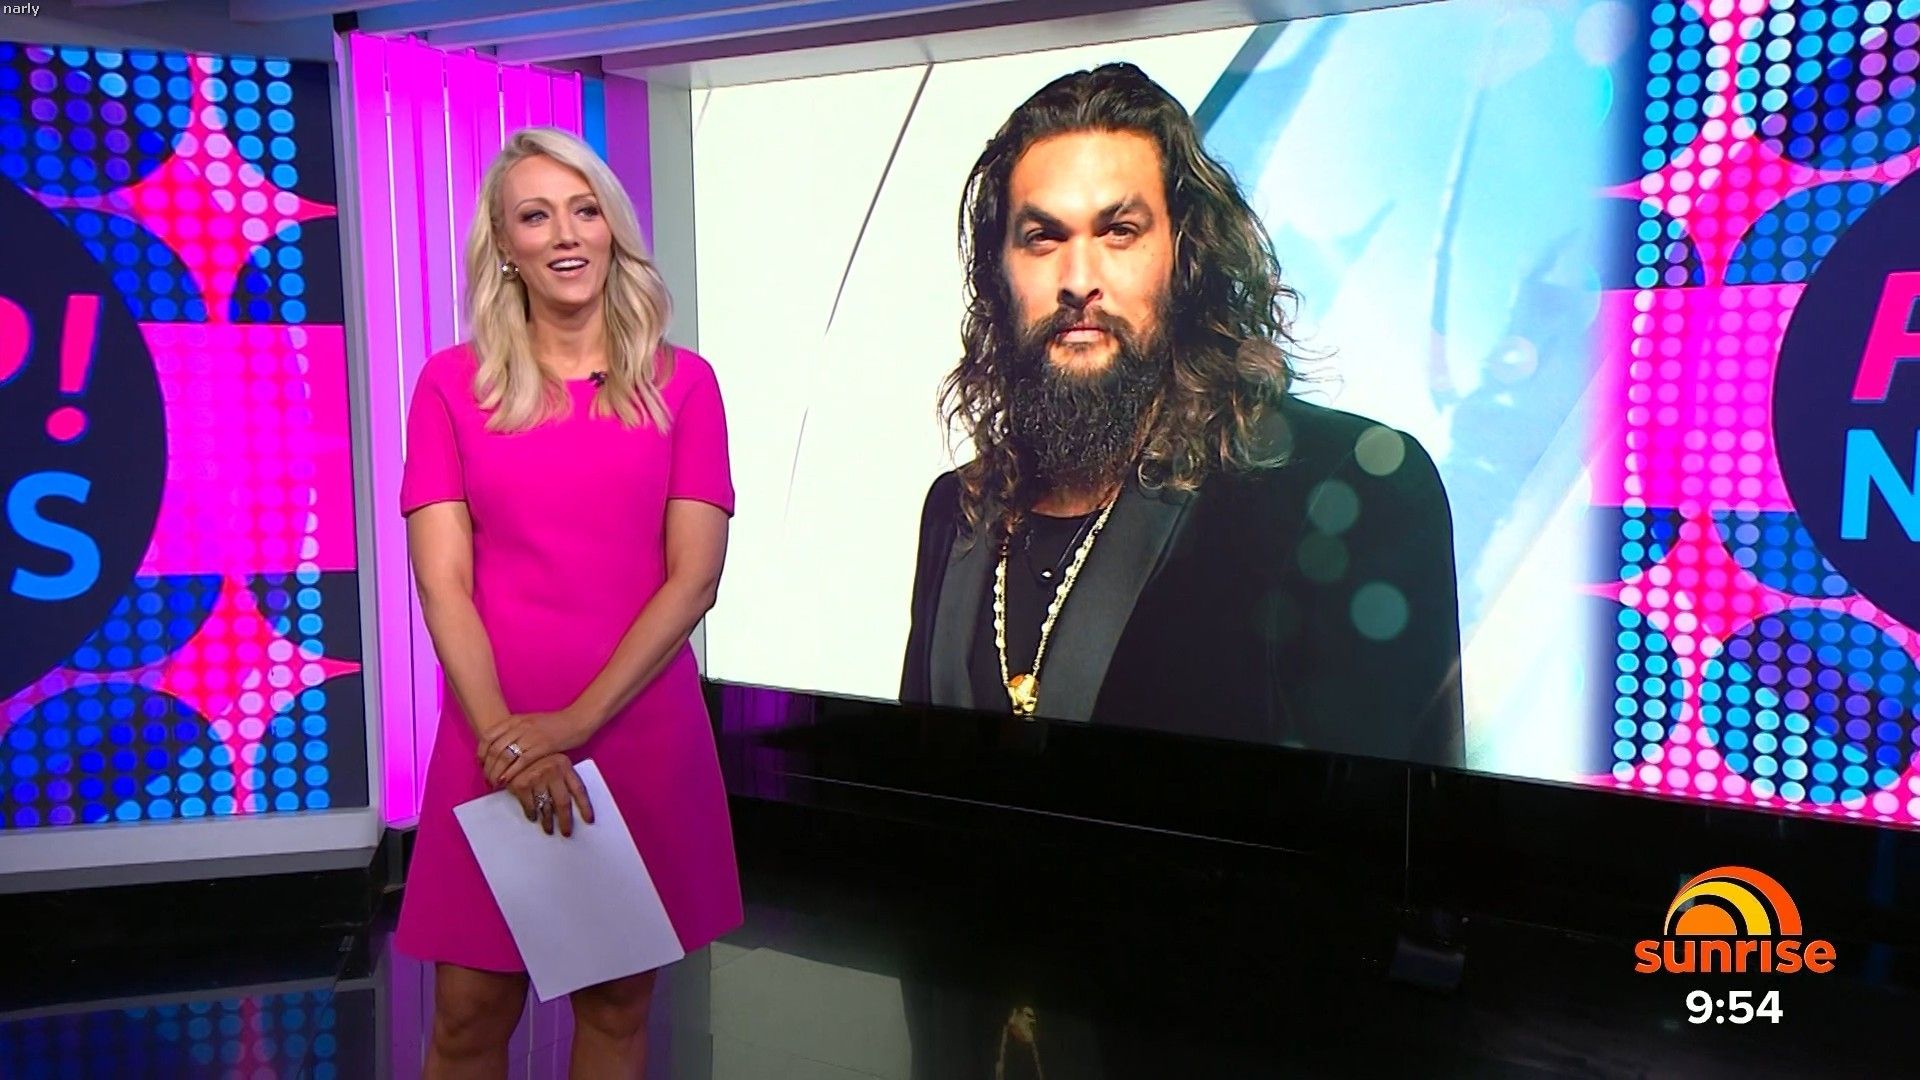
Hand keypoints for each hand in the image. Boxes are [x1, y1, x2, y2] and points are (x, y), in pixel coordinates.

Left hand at [479, 707, 596, 785]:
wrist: (576, 721)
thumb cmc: (554, 724)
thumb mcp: (530, 722)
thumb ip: (514, 732)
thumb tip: (499, 749)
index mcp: (515, 719)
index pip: (488, 736)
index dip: (481, 753)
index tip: (481, 764)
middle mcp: (520, 726)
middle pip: (495, 749)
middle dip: (487, 767)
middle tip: (487, 779)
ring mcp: (531, 736)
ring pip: (505, 757)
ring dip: (497, 772)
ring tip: (495, 783)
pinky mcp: (543, 747)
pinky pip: (521, 762)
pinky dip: (511, 773)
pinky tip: (507, 782)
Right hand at [506, 754, 594, 836]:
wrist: (511, 749)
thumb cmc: (536, 757)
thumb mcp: (554, 761)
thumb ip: (562, 777)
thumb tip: (571, 804)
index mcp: (565, 765)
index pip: (579, 790)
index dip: (585, 806)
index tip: (589, 820)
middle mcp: (553, 772)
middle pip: (563, 803)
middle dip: (565, 820)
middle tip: (566, 832)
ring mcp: (537, 779)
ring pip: (546, 807)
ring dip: (548, 821)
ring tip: (549, 829)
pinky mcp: (521, 785)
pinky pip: (530, 806)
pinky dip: (532, 814)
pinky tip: (533, 818)